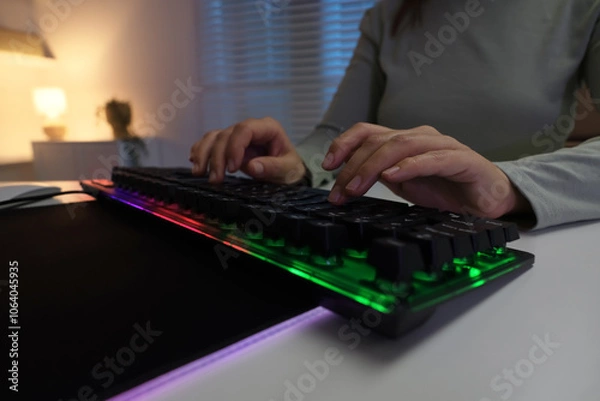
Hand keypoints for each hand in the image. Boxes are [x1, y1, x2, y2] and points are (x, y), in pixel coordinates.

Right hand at [189, 117, 305, 184]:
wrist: (288, 173)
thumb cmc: (290, 168)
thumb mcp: (288, 169)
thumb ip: (272, 167)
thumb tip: (252, 166)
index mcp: (267, 128)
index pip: (245, 129)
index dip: (234, 147)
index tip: (232, 169)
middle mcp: (250, 128)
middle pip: (226, 135)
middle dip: (217, 157)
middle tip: (215, 180)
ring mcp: (238, 136)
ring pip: (214, 137)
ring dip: (204, 154)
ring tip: (199, 173)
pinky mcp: (229, 145)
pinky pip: (210, 142)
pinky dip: (200, 151)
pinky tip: (194, 162)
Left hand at [321, 123, 530, 217]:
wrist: (487, 200)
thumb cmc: (445, 189)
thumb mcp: (402, 183)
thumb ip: (378, 175)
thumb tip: (343, 181)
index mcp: (404, 140)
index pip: (367, 132)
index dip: (343, 144)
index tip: (327, 165)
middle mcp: (421, 137)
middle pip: (379, 141)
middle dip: (353, 166)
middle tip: (338, 192)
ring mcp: (442, 146)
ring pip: (400, 146)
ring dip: (373, 167)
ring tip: (356, 187)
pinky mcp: (462, 160)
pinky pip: (433, 159)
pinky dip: (410, 166)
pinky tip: (393, 176)